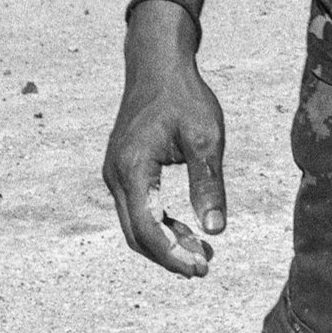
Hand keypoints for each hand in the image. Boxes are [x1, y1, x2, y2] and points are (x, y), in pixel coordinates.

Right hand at [102, 27, 227, 278]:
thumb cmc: (183, 96)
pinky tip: (184, 229)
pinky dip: (158, 223)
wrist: (157, 65)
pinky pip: (137, 207)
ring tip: (200, 252)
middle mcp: (116, 174)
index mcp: (133, 167)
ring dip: (164, 242)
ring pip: (135, 223)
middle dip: (169, 254)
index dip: (173, 253)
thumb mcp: (204, 136)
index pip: (148, 227)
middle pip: (137, 233)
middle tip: (204, 266)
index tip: (201, 267)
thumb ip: (208, 183)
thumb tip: (216, 229)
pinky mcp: (122, 170)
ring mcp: (115, 173)